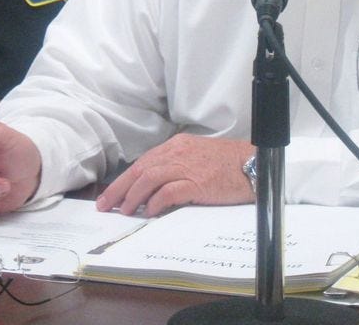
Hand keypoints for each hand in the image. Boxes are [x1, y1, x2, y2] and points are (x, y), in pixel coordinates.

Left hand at [96, 134, 254, 216]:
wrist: (253, 163)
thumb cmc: (227, 163)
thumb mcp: (197, 156)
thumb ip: (176, 165)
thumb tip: (153, 187)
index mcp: (177, 146)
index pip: (143, 162)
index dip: (123, 180)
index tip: (111, 195)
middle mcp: (178, 153)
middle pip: (140, 169)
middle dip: (119, 189)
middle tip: (106, 205)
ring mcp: (187, 167)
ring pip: (149, 178)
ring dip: (133, 196)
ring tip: (125, 211)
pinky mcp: (197, 183)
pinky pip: (169, 192)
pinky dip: (156, 202)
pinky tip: (150, 212)